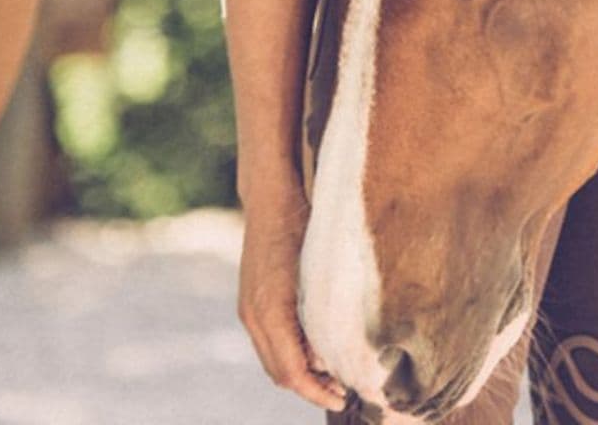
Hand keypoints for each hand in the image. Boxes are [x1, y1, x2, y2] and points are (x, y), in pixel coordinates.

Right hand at [237, 186, 349, 411]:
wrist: (270, 197)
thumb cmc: (303, 223)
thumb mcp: (322, 266)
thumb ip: (327, 309)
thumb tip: (338, 351)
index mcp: (272, 311)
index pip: (292, 371)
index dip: (317, 392)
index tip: (345, 399)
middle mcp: (255, 316)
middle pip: (281, 374)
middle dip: (312, 390)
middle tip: (348, 394)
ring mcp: (249, 311)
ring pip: (273, 362)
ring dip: (301, 377)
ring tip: (337, 378)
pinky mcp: (252, 305)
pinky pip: (269, 345)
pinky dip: (291, 358)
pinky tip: (318, 353)